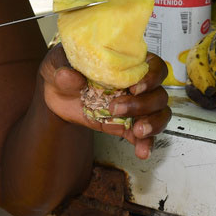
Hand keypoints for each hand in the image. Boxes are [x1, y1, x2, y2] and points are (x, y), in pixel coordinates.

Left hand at [40, 46, 170, 159]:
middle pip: (158, 93)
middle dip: (143, 104)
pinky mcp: (126, 125)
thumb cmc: (63, 70)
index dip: (151, 77)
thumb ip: (62, 68)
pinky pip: (144, 135)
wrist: (56, 95)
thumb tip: (69, 76)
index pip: (154, 66)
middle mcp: (136, 84)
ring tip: (137, 131)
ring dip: (153, 123)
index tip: (134, 87)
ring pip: (159, 113)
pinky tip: (142, 151)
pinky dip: (146, 144)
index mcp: (126, 63)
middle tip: (116, 108)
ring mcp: (134, 106)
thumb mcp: (57, 63)